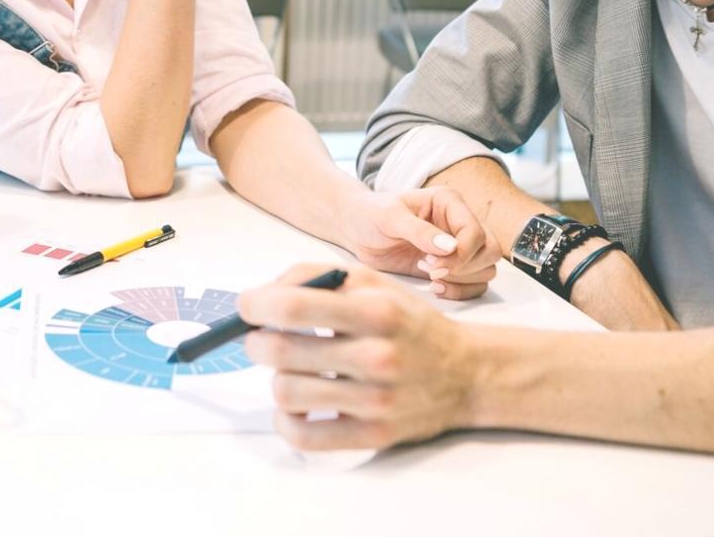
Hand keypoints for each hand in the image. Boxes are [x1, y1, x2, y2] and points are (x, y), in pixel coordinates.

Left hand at [240, 263, 470, 450]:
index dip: (254, 305)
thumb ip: (317, 275)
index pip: (293, 306)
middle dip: (255, 342)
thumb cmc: (409, 323)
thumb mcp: (373, 282)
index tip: (246, 307)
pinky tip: (295, 407)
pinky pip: (305, 437)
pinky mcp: (373, 436)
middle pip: (280, 351)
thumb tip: (263, 292)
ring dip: (274, 378)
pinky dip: (286, 422)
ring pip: (286, 392)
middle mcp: (376, 355)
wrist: (466, 372)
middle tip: (259, 339)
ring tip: (288, 370)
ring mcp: (375, 400)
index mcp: (375, 311)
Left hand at [336, 186, 497, 298]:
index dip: (460, 254)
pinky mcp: (452, 266)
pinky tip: (435, 288)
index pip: (476, 232)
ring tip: (430, 277)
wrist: (356, 229)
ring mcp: (459, 245)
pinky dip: (461, 291)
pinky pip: (475, 284)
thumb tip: (450, 247)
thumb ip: (419, 231)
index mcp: (450, 202)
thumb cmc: (370, 215)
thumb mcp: (390, 218)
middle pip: (490, 251)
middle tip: (429, 271)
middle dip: (463, 267)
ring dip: (463, 280)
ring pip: (487, 269)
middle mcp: (460, 222)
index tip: (430, 265)